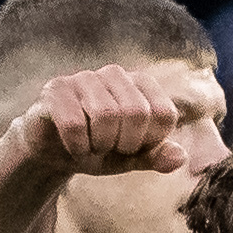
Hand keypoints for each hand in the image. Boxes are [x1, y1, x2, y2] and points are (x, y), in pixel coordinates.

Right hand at [20, 66, 187, 178]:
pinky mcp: (55, 89)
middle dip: (124, 144)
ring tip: (91, 147)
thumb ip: (155, 156)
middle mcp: (114, 74)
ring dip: (99, 145)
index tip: (132, 148)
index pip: (163, 114)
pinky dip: (77, 147)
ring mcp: (83, 78)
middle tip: (108, 149)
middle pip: (136, 112)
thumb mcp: (130, 158)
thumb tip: (179, 158)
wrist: (53, 153)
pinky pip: (74, 123)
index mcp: (140, 84)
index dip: (150, 142)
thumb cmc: (97, 149)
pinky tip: (74, 148)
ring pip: (105, 115)